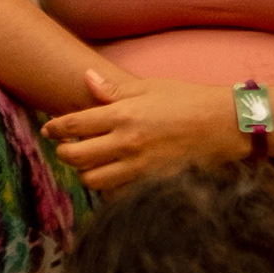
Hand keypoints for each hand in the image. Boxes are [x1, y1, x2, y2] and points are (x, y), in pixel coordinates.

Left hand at [43, 67, 243, 190]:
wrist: (225, 125)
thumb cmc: (189, 101)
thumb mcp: (150, 88)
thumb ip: (114, 90)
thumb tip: (87, 79)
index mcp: (123, 115)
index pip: (74, 124)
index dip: (55, 128)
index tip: (49, 129)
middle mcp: (126, 142)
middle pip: (75, 156)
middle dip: (63, 152)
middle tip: (65, 147)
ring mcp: (138, 166)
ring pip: (91, 180)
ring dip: (84, 172)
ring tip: (89, 162)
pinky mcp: (150, 183)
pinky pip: (116, 193)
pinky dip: (108, 187)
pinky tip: (112, 175)